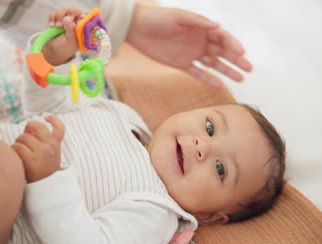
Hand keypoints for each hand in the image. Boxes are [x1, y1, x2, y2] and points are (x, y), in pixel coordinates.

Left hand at [12, 116, 64, 182]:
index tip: (46, 116)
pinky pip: (16, 147)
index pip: (59, 128)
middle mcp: (50, 146)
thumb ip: (45, 141)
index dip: (53, 119)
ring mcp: (41, 152)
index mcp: (56, 144)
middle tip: (24, 137)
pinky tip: (16, 157)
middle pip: (36, 127)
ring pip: (23, 137)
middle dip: (27, 129)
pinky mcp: (30, 159)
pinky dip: (13, 150)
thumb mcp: (52, 155)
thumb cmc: (44, 170)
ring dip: (18, 143)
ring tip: (21, 152)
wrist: (45, 187)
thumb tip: (29, 129)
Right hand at [42, 8, 82, 65]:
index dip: (84, 16)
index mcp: (82, 28)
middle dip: (72, 14)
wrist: (52, 51)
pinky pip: (54, 13)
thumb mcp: (71, 41)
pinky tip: (52, 26)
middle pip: (75, 11)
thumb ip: (71, 29)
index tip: (81, 18)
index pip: (86, 17)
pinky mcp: (56, 19)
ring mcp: (65, 19)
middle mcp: (75, 22)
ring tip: (58, 27)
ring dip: (60, 17)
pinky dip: (53, 19)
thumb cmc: (65, 47)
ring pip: (64, 11)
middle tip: (69, 19)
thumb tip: (67, 18)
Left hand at [127, 5, 252, 88]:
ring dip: (226, 71)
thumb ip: (198, 22)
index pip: (222, 37)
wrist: (136, 28)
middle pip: (222, 51)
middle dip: (236, 60)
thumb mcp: (178, 17)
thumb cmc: (157, 18)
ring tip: (241, 79)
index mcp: (201, 27)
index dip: (232, 44)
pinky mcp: (180, 63)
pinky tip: (219, 85)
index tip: (241, 53)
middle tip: (249, 68)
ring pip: (213, 63)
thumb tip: (217, 26)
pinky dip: (208, 79)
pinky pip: (197, 73)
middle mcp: (199, 40)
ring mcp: (191, 53)